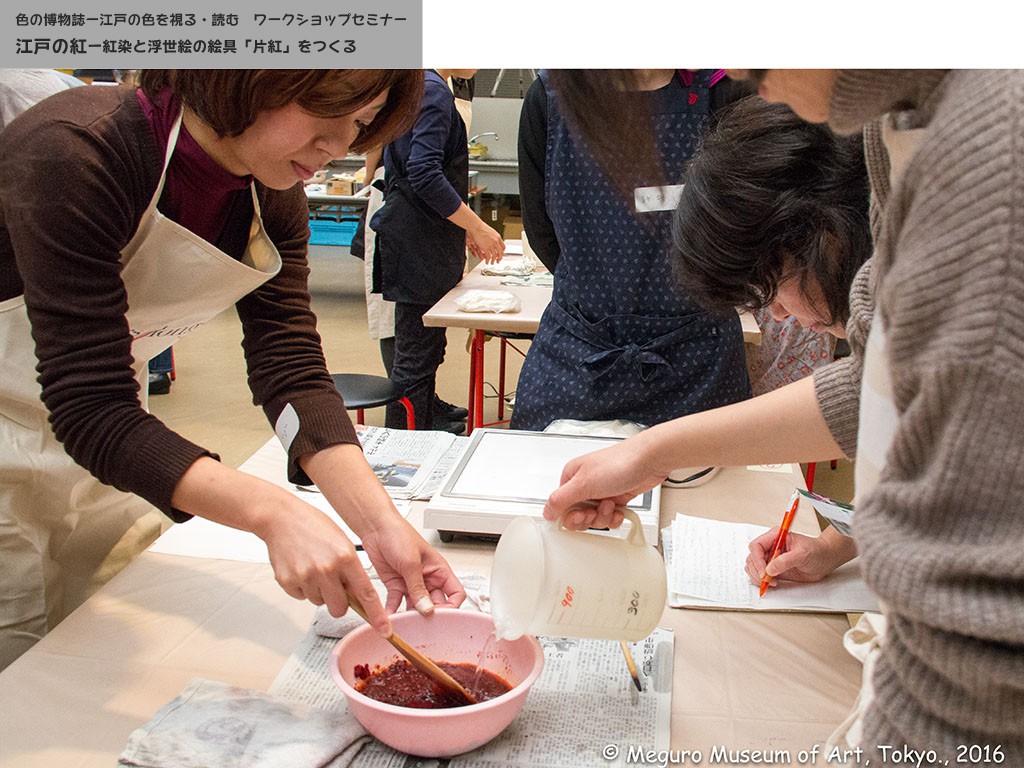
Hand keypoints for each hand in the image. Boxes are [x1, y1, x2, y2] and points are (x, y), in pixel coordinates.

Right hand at [257, 495, 386, 627]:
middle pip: (340, 608)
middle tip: (334, 586)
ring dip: (319, 592)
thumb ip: (351, 568)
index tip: (383, 628)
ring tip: (314, 568)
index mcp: (345, 557)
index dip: (376, 614)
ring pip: (319, 602)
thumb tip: (358, 593)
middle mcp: (326, 569)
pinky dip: (303, 588)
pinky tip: (301, 569)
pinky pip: (301, 597)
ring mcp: (306, 577)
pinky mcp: (288, 582)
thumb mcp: (342, 542)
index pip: (366, 593)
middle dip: (339, 603)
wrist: (281, 518)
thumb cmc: (312, 525)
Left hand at [359, 517, 466, 614]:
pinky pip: (397, 603)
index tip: (442, 616)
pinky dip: (393, 611)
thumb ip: (418, 587)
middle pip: (435, 604)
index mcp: (439, 569)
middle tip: (422, 624)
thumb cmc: (399, 533)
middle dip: (429, 615)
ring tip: (405, 623)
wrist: (376, 527)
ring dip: (410, 616)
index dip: (452, 606)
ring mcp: (411, 583)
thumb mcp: (411, 561)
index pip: (455, 593)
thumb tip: (427, 608)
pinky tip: (390, 617)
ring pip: (416, 607)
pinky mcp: (396, 586)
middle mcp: (427, 578)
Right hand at [468, 222, 503, 263]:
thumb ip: (493, 237)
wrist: (476, 226)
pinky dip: (488, 260)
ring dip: (494, 260)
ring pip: (495, 255)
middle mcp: (496, 241)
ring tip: (492, 263)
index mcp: (498, 237)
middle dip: (500, 258)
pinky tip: (487, 261)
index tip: (501, 254)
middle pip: (501, 252)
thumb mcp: (490, 232)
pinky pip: (488, 256)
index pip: (503, 247)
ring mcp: (491, 245)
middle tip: (498, 260)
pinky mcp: (486, 248)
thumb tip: (493, 240)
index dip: (502, 252)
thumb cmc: (480, 227)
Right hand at [543, 438, 668, 530]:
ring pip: (594, 519)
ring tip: (612, 504)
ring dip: (604, 517)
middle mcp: (585, 485)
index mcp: (571, 477)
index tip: (582, 515)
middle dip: (589, 518)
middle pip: (577, 515)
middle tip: (596, 511)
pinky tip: (619, 510)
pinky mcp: (616, 498)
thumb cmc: (619, 463)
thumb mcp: (584, 483)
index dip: (570, 516)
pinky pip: (609, 517)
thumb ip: (561, 500)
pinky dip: (614, 517)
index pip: (560, 506)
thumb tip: (546, 511)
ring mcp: (601, 492)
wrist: (650, 460)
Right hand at [744, 526, 853, 587]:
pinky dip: (762, 581)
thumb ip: (786, 561)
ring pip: (753, 567)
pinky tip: (771, 583)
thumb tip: (770, 569)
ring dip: (757, 576)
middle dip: (756, 570)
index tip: (764, 571)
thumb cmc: (817, 551)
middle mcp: (771, 546)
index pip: (757, 546)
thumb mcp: (803, 554)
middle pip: (752, 557)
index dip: (757, 559)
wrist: (825, 559)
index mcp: (775, 536)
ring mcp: (772, 558)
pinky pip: (761, 575)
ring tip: (770, 582)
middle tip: (766, 580)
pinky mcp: (775, 569)